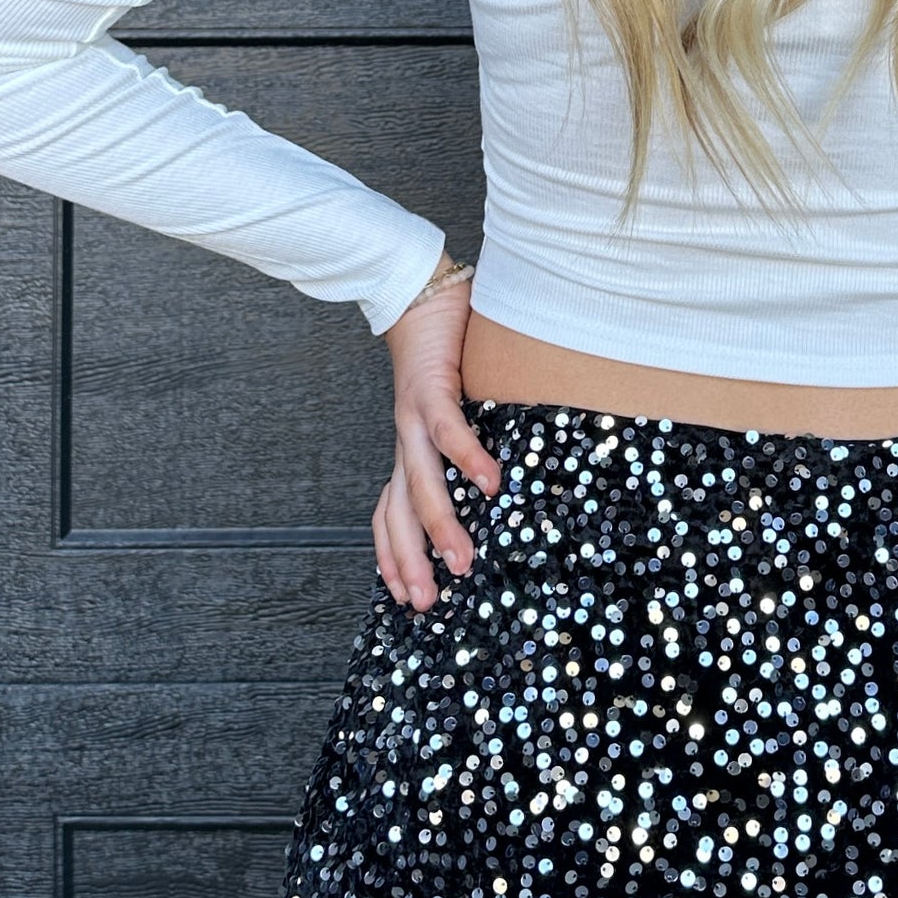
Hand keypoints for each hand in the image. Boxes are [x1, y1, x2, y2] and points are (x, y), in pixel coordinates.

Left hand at [370, 257, 500, 611]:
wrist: (417, 292)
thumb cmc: (444, 351)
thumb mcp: (454, 409)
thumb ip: (471, 443)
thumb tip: (505, 483)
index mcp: (409, 451)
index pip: (391, 514)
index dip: (393, 557)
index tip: (404, 599)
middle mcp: (405, 443)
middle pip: (399, 515)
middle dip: (409, 562)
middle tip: (426, 605)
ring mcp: (412, 420)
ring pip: (420, 485)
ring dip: (439, 526)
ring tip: (462, 560)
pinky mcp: (429, 390)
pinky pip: (447, 432)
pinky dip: (467, 458)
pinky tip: (489, 484)